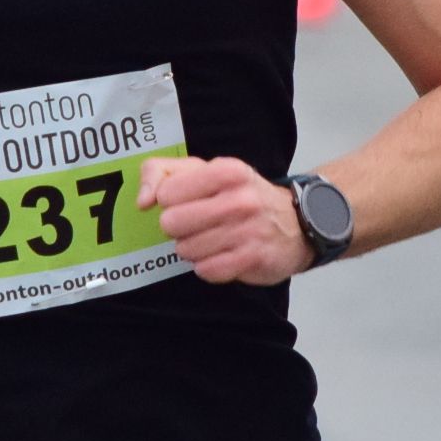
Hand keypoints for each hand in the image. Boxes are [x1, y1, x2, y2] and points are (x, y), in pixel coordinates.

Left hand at [137, 156, 309, 284]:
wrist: (298, 223)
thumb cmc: (242, 195)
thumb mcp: (205, 170)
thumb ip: (162, 172)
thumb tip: (143, 201)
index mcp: (226, 171)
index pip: (167, 193)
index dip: (171, 202)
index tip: (187, 202)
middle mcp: (239, 199)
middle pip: (171, 223)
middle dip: (178, 228)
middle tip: (197, 225)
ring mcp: (248, 230)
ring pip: (186, 250)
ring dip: (193, 249)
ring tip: (213, 240)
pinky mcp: (253, 259)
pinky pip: (206, 271)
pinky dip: (208, 267)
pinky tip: (222, 256)